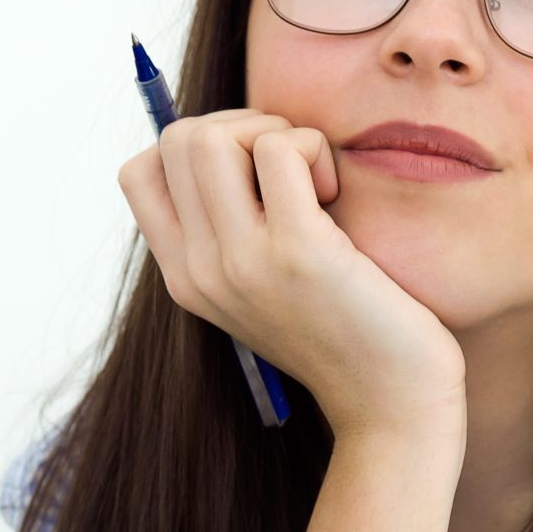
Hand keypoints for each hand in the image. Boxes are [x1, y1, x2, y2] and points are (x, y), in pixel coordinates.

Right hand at [119, 109, 467, 442]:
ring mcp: (242, 262)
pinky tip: (335, 196)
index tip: (251, 173)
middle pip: (178, 140)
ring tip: (313, 182)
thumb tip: (231, 140)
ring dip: (275, 132)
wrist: (392, 405)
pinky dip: (312, 148)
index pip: (139, 172)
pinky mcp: (297, 251)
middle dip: (241, 126)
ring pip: (212, 135)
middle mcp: (201, 271)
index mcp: (186, 279)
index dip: (196, 146)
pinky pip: (280, 148)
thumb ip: (235, 231)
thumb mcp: (267, 286)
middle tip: (292, 171)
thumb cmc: (345, 331)